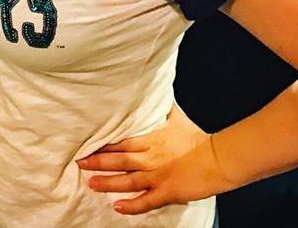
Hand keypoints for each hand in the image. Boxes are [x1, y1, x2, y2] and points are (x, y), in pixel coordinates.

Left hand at [76, 104, 224, 214]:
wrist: (218, 158)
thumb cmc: (197, 137)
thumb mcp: (176, 117)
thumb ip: (162, 107)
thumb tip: (155, 91)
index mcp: (150, 139)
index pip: (120, 141)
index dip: (103, 144)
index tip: (87, 144)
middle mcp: (150, 157)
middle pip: (119, 160)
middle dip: (98, 162)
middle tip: (80, 163)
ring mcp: (158, 176)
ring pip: (127, 180)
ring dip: (108, 183)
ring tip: (91, 184)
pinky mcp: (167, 192)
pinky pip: (146, 200)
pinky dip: (131, 205)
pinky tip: (118, 207)